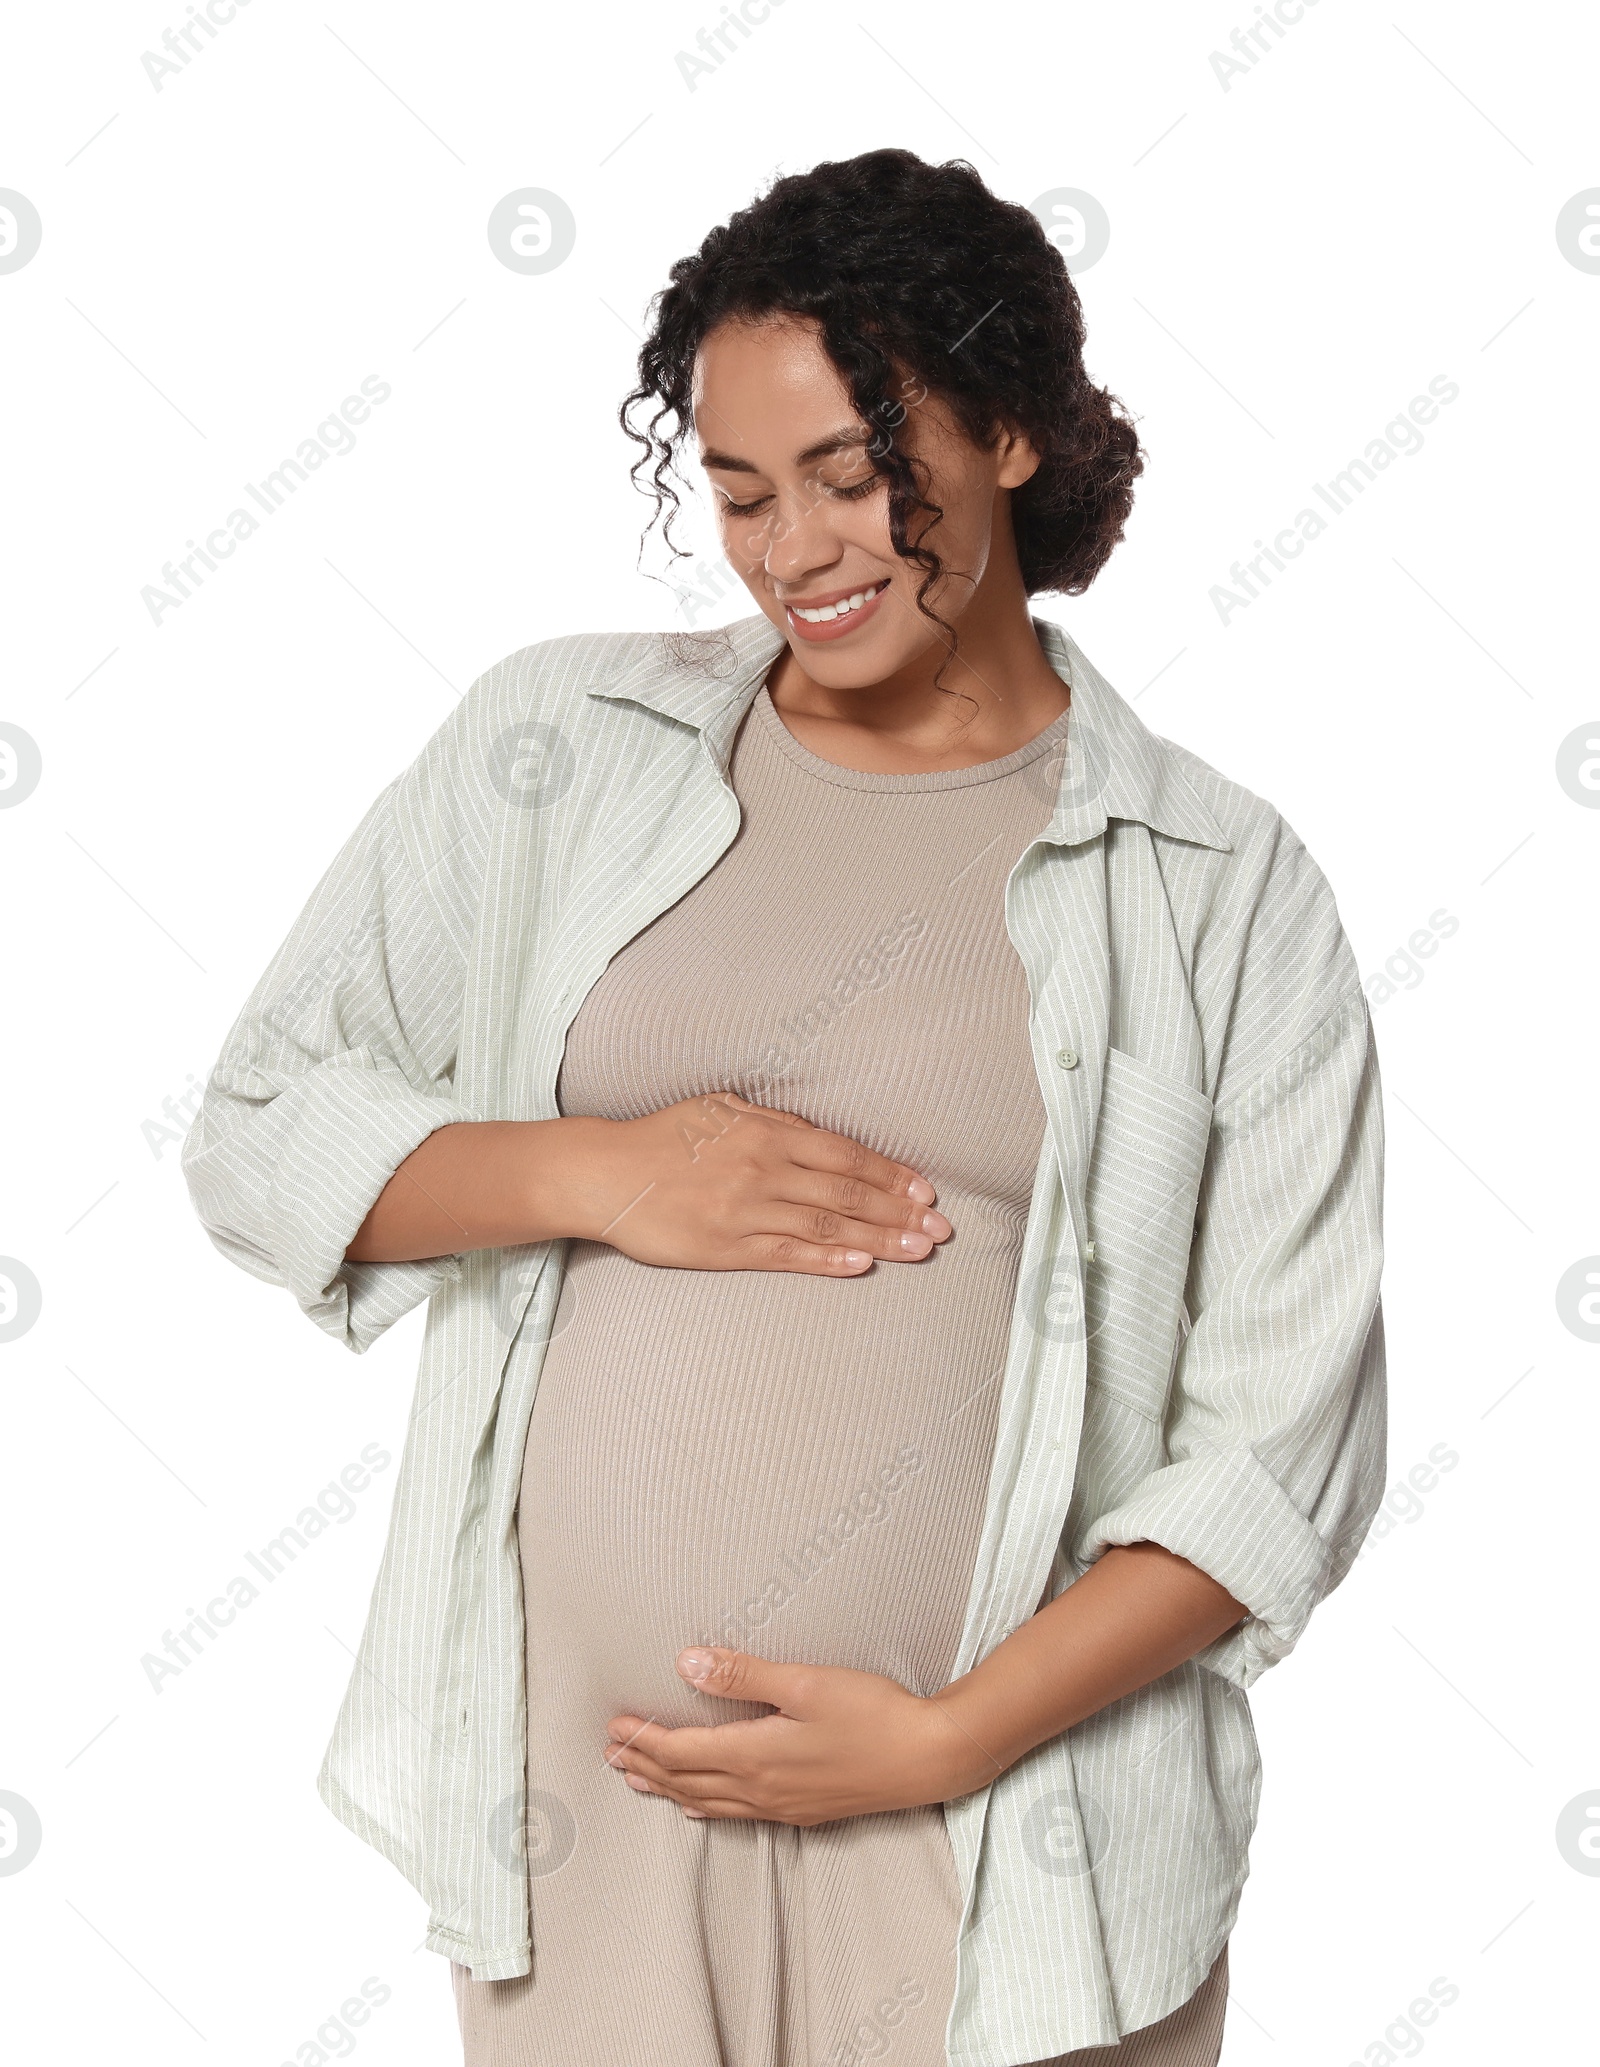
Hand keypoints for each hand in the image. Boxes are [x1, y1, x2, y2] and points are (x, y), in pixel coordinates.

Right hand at [574, 1092, 951, 1275]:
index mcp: (768, 1133)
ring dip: (878, 1239)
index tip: (927, 1190)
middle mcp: (764, 1170)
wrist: (609, 1174)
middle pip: (847, 1193)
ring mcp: (746, 1211)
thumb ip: (775, 1122)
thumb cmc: (667, 1137)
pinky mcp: (726, 1247)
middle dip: (901, 1211)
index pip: (846, 1155)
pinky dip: (828, 1261)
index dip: (891, 1174)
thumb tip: (824, 1136)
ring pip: (826, 1226)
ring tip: (919, 1250)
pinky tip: (861, 1266)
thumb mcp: (724, 1109)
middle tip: (941, 1229)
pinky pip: (787, 1255)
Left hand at [602, 1646, 996, 1824]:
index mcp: (755, 1755)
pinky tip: (701, 1808)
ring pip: (708, 1802)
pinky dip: (706, 1808)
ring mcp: (782, 1805)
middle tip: (611, 1754)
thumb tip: (686, 1663)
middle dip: (645, 1767)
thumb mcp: (805, 1682)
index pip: (680, 1753)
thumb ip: (744, 1674)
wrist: (927, 1758)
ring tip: (638, 1780)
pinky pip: (737, 1815)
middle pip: (686, 1782)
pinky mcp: (803, 1811)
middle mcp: (761, 1788)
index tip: (615, 1726)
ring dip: (668, 1790)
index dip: (643, 1740)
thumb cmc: (872, 1713)